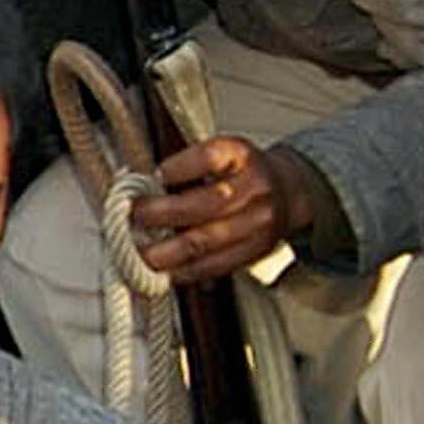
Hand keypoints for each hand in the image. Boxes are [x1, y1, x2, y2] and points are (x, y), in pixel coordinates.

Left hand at [128, 135, 307, 285]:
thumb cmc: (241, 171)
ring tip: (142, 254)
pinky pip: (216, 265)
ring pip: (206, 241)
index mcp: (241, 155)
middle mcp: (254, 188)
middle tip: (135, 218)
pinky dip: (185, 270)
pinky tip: (165, 270)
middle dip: (162, 214)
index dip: (179, 168)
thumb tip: (144, 188)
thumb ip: (188, 165)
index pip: (208, 157)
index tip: (155, 176)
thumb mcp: (222, 152)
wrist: (288, 190)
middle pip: (204, 205)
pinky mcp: (255, 250)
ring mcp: (258, 222)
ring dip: (168, 251)